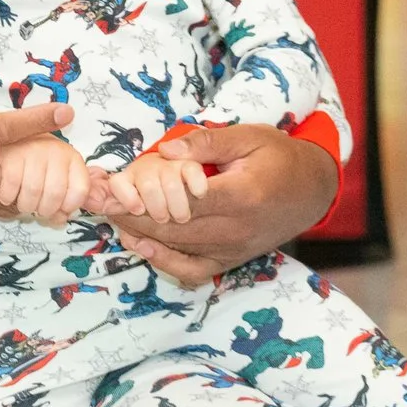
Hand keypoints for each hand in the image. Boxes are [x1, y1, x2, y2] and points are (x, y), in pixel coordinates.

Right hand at [0, 135, 89, 224]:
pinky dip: (8, 197)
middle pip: (55, 194)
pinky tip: (8, 197)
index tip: (60, 209)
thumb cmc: (44, 163)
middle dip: (45, 210)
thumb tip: (61, 220)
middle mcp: (57, 152)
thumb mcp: (64, 175)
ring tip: (24, 204)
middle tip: (38, 209)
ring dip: (26, 206)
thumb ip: (70, 199)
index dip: (69, 207)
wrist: (18, 137)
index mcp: (74, 159)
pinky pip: (11, 184)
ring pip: (32, 191)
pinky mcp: (12, 153)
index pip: (80, 191)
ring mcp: (34, 151)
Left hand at [101, 124, 337, 282]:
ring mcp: (235, 250)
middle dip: (129, 216)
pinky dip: (165, 261)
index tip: (106, 189)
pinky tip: (141, 244)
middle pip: (173, 229)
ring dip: (140, 235)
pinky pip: (195, 269)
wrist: (314, 189)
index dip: (140, 198)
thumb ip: (205, 143)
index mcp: (241, 196)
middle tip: (93, 203)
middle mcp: (237, 230)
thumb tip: (163, 153)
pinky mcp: (233, 260)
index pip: (181, 202)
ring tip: (106, 217)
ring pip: (178, 249)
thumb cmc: (279, 156)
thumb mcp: (247, 136)